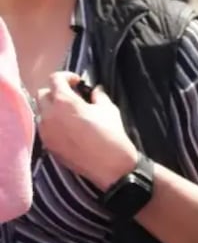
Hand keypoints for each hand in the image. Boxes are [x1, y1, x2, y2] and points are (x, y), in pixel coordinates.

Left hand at [37, 72, 138, 190]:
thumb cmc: (111, 134)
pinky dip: (53, 123)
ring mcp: (46, 131)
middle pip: (42, 94)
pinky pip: (44, 128)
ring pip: (41, 112)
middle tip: (72, 97)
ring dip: (52, 108)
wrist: (109, 165)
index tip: (78, 83)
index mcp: (64, 101)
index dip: (67, 77)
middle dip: (56, 92)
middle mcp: (49, 114)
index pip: (55, 79)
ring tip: (70, 114)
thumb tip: (95, 90)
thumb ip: (98, 96)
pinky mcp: (47, 145)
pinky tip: (68, 129)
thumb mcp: (109, 110)